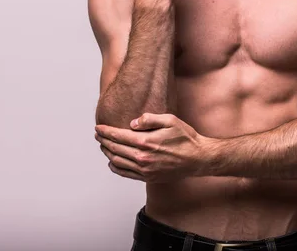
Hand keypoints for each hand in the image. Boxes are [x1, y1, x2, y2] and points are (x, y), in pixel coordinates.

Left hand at [94, 113, 211, 182]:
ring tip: (104, 146)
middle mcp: (142, 158)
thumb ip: (149, 119)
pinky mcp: (148, 177)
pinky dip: (115, 167)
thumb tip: (132, 123)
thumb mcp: (170, 120)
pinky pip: (125, 174)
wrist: (198, 158)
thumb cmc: (186, 138)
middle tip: (98, 135)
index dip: (105, 131)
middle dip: (103, 141)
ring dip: (107, 153)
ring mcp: (145, 170)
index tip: (98, 128)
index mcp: (146, 142)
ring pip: (117, 162)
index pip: (118, 136)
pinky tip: (112, 161)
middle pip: (115, 149)